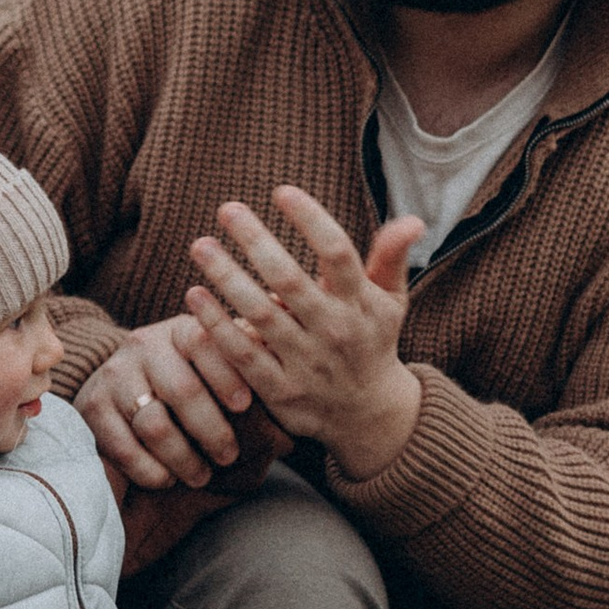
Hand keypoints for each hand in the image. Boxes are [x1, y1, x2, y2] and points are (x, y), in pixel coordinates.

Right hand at [77, 311, 261, 490]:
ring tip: (201, 476)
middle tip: (228, 456)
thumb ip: (250, 369)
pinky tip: (167, 479)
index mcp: (180, 330)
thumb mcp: (214, 368)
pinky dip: (151, 470)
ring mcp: (114, 375)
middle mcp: (143, 345)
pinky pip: (125, 447)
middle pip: (182, 390)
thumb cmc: (188, 385)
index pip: (205, 343)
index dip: (227, 374)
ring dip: (184, 458)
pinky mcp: (92, 407)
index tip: (245, 406)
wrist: (120, 391)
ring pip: (155, 424)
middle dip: (211, 429)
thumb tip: (291, 375)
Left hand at [182, 190, 424, 484]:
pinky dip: (217, 325)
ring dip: (226, 277)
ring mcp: (306, 362)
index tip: (282, 191)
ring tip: (201, 246)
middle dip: (256, 240)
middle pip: (289, 279)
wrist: (368, 416)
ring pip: (260, 314)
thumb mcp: (391, 301)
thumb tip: (413, 220)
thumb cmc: (372, 341)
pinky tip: (194, 296)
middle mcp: (334, 330)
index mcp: (361, 303)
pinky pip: (242, 354)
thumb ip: (393, 258)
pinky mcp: (280, 391)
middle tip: (227, 208)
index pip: (337, 253)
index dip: (310, 219)